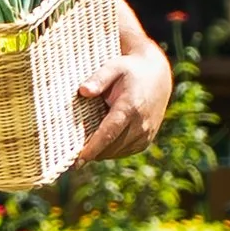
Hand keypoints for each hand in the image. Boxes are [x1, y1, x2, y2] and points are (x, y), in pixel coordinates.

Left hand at [73, 36, 172, 164]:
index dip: (92, 149)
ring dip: (101, 151)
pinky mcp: (145, 141)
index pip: (109, 134)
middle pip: (110, 146)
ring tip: (86, 143)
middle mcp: (141, 124)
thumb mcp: (114, 68)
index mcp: (130, 107)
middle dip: (91, 152)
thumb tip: (83, 91)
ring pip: (116, 152)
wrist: (157, 77)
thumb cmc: (130, 71)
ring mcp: (145, 135)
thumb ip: (98, 79)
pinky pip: (123, 151)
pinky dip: (111, 149)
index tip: (78, 162)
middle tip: (72, 153)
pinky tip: (102, 140)